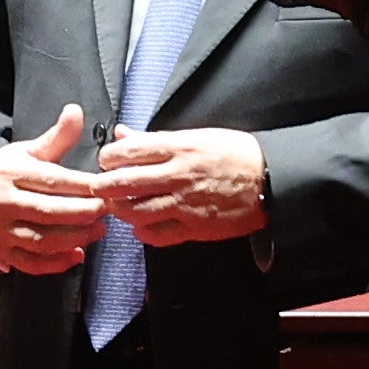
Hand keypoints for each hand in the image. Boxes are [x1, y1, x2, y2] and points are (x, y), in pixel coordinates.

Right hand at [0, 107, 108, 276]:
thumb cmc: (2, 170)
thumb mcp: (26, 151)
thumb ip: (56, 137)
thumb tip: (76, 111)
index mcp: (10, 173)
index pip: (50, 180)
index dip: (81, 185)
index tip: (104, 186)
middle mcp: (3, 203)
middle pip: (47, 212)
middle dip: (82, 213)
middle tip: (106, 210)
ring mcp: (0, 230)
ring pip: (41, 240)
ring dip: (74, 238)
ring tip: (98, 231)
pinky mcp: (1, 251)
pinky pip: (30, 263)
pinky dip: (55, 263)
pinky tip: (77, 255)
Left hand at [96, 126, 267, 248]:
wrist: (269, 181)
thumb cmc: (234, 153)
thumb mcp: (197, 136)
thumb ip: (156, 138)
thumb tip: (122, 134)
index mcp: (180, 148)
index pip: (129, 152)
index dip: (109, 157)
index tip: (107, 161)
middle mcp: (179, 176)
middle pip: (125, 183)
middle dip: (103, 186)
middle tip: (99, 187)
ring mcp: (186, 204)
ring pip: (136, 212)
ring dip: (120, 210)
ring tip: (118, 205)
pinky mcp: (195, 228)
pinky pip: (157, 234)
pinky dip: (142, 231)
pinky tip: (141, 225)